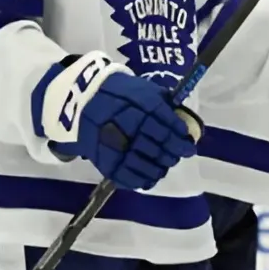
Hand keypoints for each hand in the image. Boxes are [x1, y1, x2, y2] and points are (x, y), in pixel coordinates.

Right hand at [39, 53, 197, 190]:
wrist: (79, 100)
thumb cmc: (119, 93)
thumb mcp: (143, 89)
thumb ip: (163, 102)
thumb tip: (183, 118)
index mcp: (142, 105)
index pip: (169, 125)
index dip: (181, 136)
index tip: (189, 141)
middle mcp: (130, 125)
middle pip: (161, 146)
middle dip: (174, 152)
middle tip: (180, 154)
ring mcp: (117, 145)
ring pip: (147, 164)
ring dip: (161, 167)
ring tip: (165, 165)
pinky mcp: (105, 160)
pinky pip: (127, 177)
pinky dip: (142, 180)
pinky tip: (150, 178)